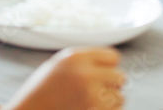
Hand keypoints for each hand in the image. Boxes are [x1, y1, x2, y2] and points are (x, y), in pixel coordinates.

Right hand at [4, 47, 125, 109]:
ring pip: (120, 98)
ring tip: (90, 103)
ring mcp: (89, 97)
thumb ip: (85, 61)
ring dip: (110, 102)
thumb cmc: (42, 91)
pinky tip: (90, 109)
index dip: (107, 67)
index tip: (98, 75)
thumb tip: (114, 64)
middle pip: (120, 77)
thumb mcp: (59, 65)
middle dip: (111, 85)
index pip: (113, 57)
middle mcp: (85, 75)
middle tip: (97, 90)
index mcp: (76, 57)